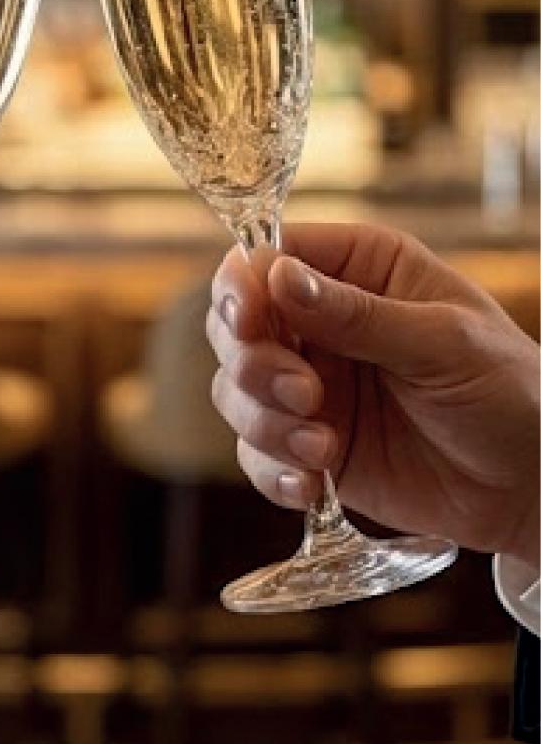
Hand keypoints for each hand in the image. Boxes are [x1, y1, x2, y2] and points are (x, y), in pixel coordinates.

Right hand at [207, 223, 538, 568]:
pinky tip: (312, 485)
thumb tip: (278, 276)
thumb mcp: (443, 343)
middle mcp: (320, 322)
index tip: (248, 321)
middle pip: (233, 324)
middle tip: (304, 394)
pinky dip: (272, 471)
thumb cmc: (509, 391)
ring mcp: (309, 386)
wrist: (533, 486)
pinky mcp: (308, 445)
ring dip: (264, 422)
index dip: (243, 287)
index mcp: (357, 269)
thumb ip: (358, 315)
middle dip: (252, 363)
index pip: (267, 257)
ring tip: (323, 447)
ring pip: (234, 391)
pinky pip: (256, 454)